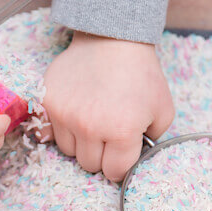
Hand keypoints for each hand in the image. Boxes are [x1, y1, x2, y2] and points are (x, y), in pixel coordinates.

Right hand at [42, 32, 173, 181]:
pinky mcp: (48, 104)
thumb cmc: (140, 74)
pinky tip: (75, 113)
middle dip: (101, 155)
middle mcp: (90, 127)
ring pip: (69, 151)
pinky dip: (63, 129)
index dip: (121, 164)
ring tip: (92, 120)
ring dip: (81, 143)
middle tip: (109, 134)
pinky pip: (50, 133)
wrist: (112, 38)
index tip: (122, 153)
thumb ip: (152, 139)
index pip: (115, 171)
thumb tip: (135, 156)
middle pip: (90, 165)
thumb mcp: (163, 109)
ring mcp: (65, 116)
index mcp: (122, 131)